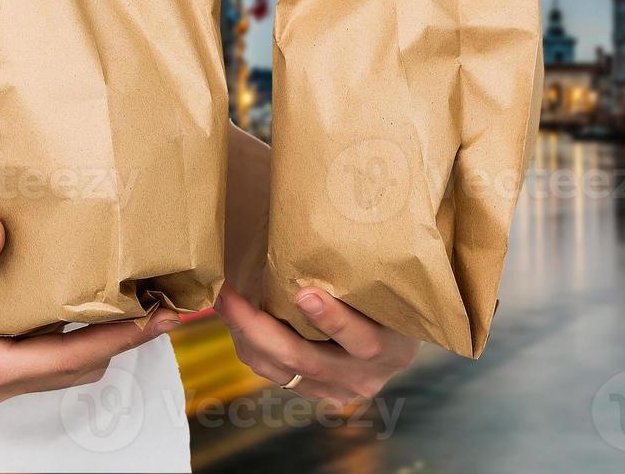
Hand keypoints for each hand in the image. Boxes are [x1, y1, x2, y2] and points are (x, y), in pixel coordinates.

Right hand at [0, 217, 177, 410]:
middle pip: (81, 366)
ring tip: (132, 298)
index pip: (76, 356)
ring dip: (98, 339)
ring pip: (61, 366)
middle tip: (166, 301)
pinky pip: (37, 359)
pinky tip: (71, 301)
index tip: (168, 316)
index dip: (128, 336)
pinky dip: (65, 336)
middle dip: (127, 338)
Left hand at [215, 287, 416, 402]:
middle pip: (306, 360)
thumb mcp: (387, 286)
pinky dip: (254, 348)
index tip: (304, 293)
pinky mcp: (318, 392)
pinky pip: (276, 374)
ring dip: (246, 337)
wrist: (399, 333)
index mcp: (392, 348)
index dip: (333, 320)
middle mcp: (366, 376)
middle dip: (260, 328)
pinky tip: (239, 322)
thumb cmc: (390, 294)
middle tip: (231, 296)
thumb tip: (322, 231)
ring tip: (224, 302)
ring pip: (282, 371)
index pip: (362, 339)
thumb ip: (363, 275)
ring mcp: (340, 390)